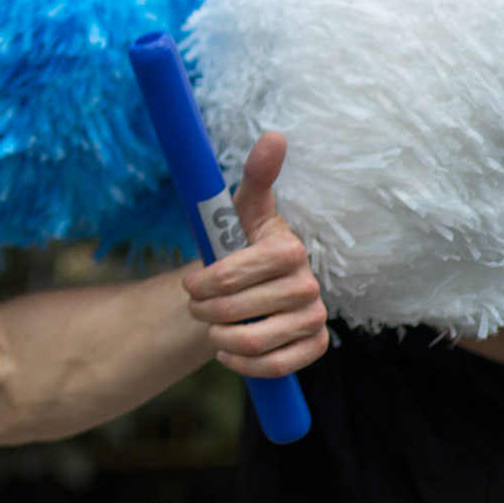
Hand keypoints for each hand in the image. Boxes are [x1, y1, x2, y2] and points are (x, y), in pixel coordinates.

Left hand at [181, 131, 329, 376]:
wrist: (251, 282)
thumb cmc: (241, 239)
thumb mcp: (240, 207)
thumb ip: (256, 175)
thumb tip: (275, 135)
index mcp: (289, 250)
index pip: (235, 275)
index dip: (204, 283)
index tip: (189, 284)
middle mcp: (308, 285)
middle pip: (237, 310)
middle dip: (204, 311)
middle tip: (195, 306)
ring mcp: (314, 318)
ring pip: (254, 342)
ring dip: (220, 339)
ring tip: (211, 328)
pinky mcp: (314, 346)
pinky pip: (276, 367)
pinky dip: (245, 365)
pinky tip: (228, 353)